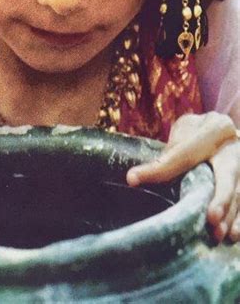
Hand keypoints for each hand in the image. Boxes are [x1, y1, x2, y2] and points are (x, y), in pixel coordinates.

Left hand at [126, 112, 238, 242]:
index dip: (160, 169)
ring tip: (217, 234)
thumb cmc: (199, 132)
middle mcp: (235, 145)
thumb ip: (174, 148)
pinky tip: (234, 234)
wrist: (226, 131)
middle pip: (228, 174)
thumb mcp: (186, 130)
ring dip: (229, 215)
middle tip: (211, 218)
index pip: (184, 153)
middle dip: (221, 198)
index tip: (133, 179)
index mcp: (215, 127)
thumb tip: (152, 172)